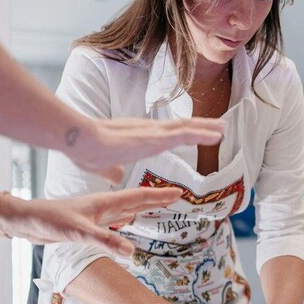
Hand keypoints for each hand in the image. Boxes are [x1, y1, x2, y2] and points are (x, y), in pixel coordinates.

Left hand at [1, 187, 182, 254]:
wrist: (26, 221)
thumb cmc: (49, 220)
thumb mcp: (79, 232)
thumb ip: (105, 241)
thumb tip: (132, 251)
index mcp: (105, 202)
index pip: (139, 196)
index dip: (159, 195)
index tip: (180, 192)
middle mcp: (103, 206)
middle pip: (136, 200)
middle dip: (157, 199)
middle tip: (177, 197)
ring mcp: (96, 214)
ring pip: (127, 208)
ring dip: (144, 207)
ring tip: (160, 206)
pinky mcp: (88, 223)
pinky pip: (115, 219)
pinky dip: (127, 218)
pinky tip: (129, 220)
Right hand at [66, 118, 224, 183]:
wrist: (80, 141)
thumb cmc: (87, 151)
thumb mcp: (104, 166)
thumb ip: (113, 170)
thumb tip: (116, 176)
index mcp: (139, 137)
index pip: (166, 133)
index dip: (182, 132)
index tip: (195, 133)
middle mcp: (149, 131)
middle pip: (180, 127)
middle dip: (200, 127)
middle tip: (219, 127)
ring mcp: (153, 132)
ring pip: (185, 128)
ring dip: (205, 128)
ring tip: (223, 128)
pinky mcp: (154, 137)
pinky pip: (184, 134)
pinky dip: (201, 133)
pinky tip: (215, 134)